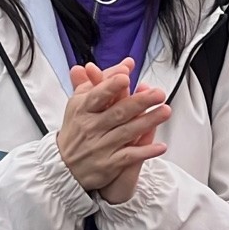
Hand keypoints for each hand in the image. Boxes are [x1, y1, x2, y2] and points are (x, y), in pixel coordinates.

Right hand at [57, 59, 168, 196]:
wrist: (64, 165)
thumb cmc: (77, 128)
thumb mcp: (80, 103)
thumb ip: (102, 81)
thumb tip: (124, 65)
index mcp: (82, 109)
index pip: (97, 96)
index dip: (110, 86)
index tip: (125, 77)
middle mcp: (91, 126)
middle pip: (117, 112)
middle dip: (139, 102)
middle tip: (157, 94)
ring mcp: (100, 146)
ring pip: (127, 132)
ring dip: (148, 122)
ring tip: (165, 111)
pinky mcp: (109, 164)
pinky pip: (130, 156)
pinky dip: (145, 151)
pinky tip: (160, 146)